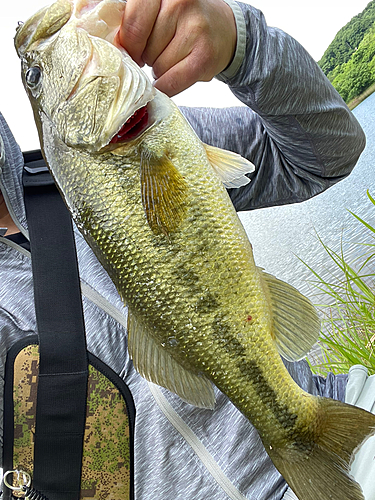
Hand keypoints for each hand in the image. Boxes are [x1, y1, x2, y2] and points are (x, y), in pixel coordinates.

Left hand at [118, 0, 236, 96]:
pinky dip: (166, 86)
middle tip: (160, 50)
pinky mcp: (204, 58)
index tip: (133, 48)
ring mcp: (195, 30)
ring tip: (173, 57)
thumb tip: (113, 47)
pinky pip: (171, 83)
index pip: (132, 22)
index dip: (129, 43)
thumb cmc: (184, 21)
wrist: (224, 31)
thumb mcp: (159, 8)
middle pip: (144, 47)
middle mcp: (180, 3)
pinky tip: (172, 77)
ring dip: (159, 69)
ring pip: (156, 66)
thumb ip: (135, 19)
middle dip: (146, 55)